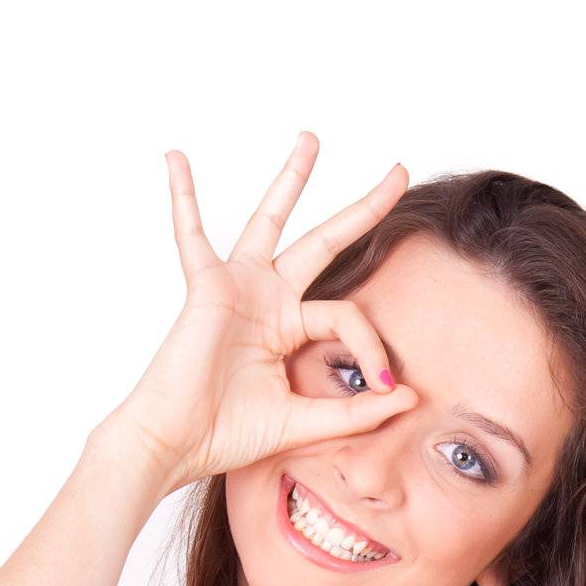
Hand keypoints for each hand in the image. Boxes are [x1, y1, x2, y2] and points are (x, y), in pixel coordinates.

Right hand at [104, 132, 420, 491]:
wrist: (177, 444)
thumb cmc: (228, 434)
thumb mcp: (305, 422)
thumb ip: (356, 412)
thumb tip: (409, 396)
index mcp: (289, 329)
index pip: (347, 316)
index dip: (372, 347)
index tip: (385, 386)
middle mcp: (268, 301)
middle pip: (325, 243)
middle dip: (363, 209)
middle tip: (399, 172)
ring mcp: (239, 288)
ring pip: (271, 222)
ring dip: (291, 180)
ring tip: (312, 141)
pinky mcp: (209, 288)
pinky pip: (192, 236)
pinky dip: (183, 199)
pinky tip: (176, 160)